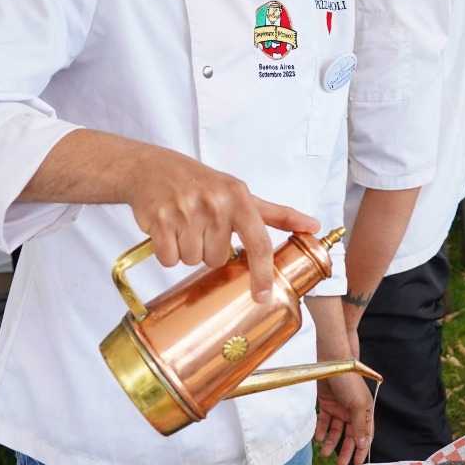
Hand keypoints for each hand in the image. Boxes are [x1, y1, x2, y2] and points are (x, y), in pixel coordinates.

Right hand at [127, 147, 316, 301]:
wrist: (151, 168)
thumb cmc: (201, 184)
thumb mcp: (240, 193)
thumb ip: (277, 215)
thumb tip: (313, 226)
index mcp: (239, 197)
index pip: (259, 243)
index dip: (262, 273)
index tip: (262, 296)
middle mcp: (215, 203)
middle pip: (217, 259)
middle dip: (208, 249)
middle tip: (200, 226)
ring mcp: (186, 210)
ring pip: (193, 260)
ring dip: (186, 250)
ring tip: (183, 224)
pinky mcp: (159, 219)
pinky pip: (169, 259)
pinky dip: (166, 251)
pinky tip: (166, 230)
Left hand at [316, 373, 374, 464]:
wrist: (332, 362)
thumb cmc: (349, 381)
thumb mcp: (358, 404)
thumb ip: (359, 425)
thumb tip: (362, 444)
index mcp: (365, 411)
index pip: (365, 435)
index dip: (362, 449)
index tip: (357, 464)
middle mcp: (353, 412)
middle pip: (350, 436)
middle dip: (346, 450)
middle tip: (340, 464)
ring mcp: (340, 408)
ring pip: (336, 431)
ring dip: (331, 442)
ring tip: (325, 453)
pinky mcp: (327, 404)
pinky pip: (325, 422)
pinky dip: (321, 430)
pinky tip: (318, 438)